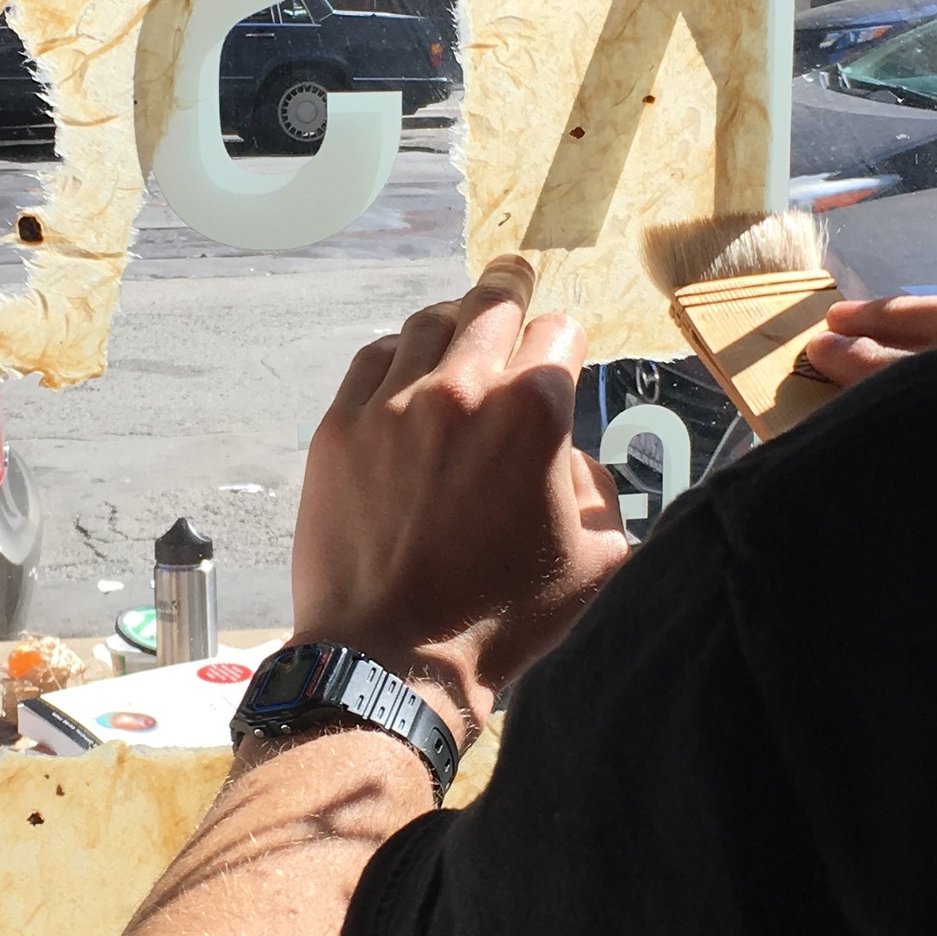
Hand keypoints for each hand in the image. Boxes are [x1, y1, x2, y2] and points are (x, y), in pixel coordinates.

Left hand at [292, 255, 627, 729]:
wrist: (392, 659)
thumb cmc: (501, 620)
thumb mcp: (596, 559)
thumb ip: (598, 488)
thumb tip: (570, 457)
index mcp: (533, 413)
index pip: (560, 331)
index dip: (567, 339)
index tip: (560, 347)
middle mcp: (461, 389)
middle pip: (491, 304)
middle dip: (511, 288)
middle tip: (513, 276)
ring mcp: (392, 405)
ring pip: (427, 323)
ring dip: (451, 321)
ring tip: (457, 326)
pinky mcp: (338, 428)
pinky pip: (371, 360)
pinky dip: (396, 356)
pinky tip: (404, 369)